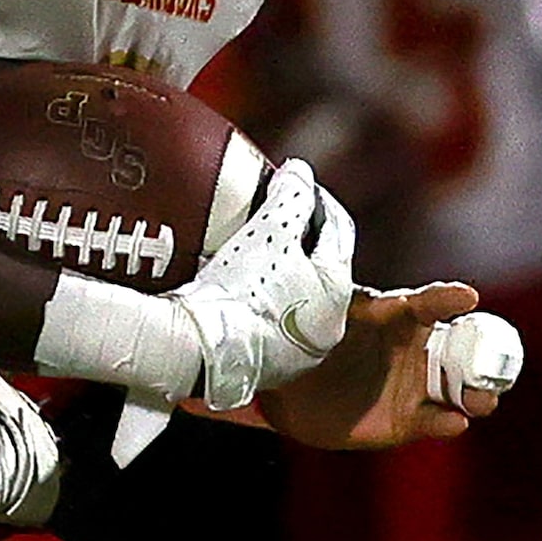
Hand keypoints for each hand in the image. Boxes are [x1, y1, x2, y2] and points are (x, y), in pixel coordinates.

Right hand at [170, 158, 356, 410]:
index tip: (296, 184)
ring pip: (295, 300)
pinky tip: (236, 293)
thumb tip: (301, 171)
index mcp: (337, 289)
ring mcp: (299, 353)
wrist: (203, 349)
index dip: (318, 200)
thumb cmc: (242, 288)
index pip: (338, 231)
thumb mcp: (269, 231)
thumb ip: (291, 196)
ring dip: (280, 276)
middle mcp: (328, 325)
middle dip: (300, 241)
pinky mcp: (269, 369)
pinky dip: (260, 304)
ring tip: (249, 255)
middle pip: (318, 268)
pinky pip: (270, 325)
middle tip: (272, 218)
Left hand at [257, 281, 512, 448]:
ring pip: (464, 391)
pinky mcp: (410, 420)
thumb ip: (351, 308)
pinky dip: (448, 423)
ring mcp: (417, 387)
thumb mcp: (328, 318)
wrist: (288, 392)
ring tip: (476, 399)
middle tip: (486, 367)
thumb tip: (379, 300)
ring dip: (477, 395)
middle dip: (484, 360)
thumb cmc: (311, 344)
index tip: (466, 297)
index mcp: (400, 318)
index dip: (447, 298)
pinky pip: (438, 421)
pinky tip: (454, 421)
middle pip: (466, 353)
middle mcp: (418, 351)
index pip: (429, 304)